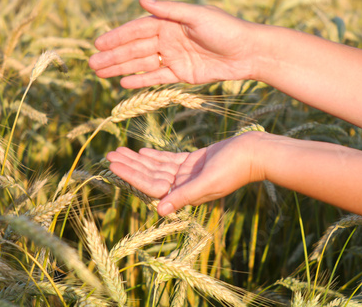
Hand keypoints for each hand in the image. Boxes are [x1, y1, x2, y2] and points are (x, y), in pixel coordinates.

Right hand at [89, 0, 256, 87]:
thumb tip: (141, 0)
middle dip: (113, 57)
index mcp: (169, 23)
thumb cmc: (225, 29)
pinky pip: (157, 78)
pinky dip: (141, 80)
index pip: (137, 31)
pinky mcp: (182, 75)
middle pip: (135, 49)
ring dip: (121, 69)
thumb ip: (168, 11)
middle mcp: (168, 39)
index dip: (117, 37)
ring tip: (100, 74)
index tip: (98, 44)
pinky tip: (124, 83)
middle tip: (91, 65)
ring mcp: (174, 58)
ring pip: (142, 65)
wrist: (247, 52)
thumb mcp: (196, 16)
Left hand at [106, 132, 264, 215]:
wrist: (253, 153)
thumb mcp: (208, 182)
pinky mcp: (193, 162)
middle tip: (109, 155)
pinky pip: (169, 160)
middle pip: (149, 176)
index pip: (151, 185)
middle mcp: (183, 186)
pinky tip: (141, 151)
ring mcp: (187, 174)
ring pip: (156, 167)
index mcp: (185, 194)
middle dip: (129, 166)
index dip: (131, 176)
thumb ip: (185, 195)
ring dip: (138, 159)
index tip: (113, 165)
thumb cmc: (234, 169)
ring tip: (119, 150)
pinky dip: (154, 156)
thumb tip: (160, 210)